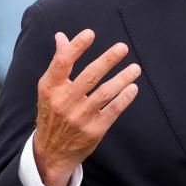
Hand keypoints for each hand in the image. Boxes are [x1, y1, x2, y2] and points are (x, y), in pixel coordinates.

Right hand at [33, 29, 140, 185]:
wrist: (51, 152)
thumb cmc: (53, 112)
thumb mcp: (49, 89)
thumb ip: (59, 62)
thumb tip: (61, 36)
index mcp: (50, 88)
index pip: (62, 63)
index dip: (76, 46)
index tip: (90, 33)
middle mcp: (63, 102)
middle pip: (89, 76)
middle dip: (107, 60)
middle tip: (123, 47)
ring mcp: (79, 117)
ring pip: (105, 93)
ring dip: (122, 78)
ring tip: (135, 68)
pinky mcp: (94, 130)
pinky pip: (113, 110)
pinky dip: (125, 98)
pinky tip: (133, 87)